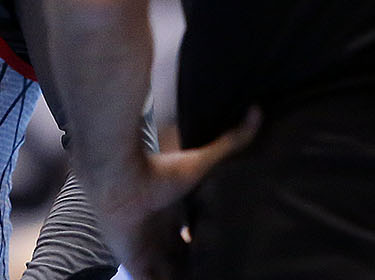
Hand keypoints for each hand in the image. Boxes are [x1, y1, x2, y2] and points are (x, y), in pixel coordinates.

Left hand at [93, 109, 260, 279]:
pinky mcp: (135, 263)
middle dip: (195, 262)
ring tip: (207, 277)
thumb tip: (257, 112)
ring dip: (182, 274)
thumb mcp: (201, 160)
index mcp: (175, 210)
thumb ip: (229, 141)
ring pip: (169, 271)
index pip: (193, 232)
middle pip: (181, 255)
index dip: (206, 240)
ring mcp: (147, 249)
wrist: (118, 177)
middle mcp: (161, 231)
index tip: (225, 245)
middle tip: (218, 266)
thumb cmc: (158, 169)